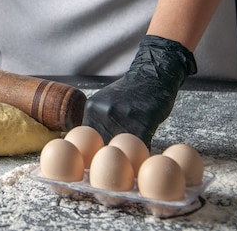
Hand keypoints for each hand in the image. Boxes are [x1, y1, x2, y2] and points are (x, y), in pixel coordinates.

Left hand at [82, 35, 196, 146]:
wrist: (151, 76)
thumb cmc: (128, 93)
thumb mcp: (103, 102)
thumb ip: (95, 120)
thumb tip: (85, 145)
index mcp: (91, 108)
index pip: (85, 137)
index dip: (92, 150)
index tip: (98, 157)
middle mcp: (103, 111)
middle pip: (101, 145)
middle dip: (108, 154)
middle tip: (116, 159)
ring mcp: (122, 116)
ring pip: (120, 148)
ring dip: (125, 155)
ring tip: (130, 156)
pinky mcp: (143, 121)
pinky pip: (139, 145)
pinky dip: (140, 152)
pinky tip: (142, 151)